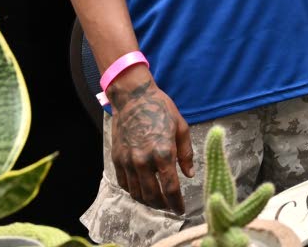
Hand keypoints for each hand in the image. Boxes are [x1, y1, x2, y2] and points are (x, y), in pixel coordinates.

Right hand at [108, 66, 193, 213]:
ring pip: (136, 193)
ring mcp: (127, 161)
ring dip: (147, 201)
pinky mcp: (117, 159)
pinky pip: (124, 183)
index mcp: (163, 153)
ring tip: (157, 201)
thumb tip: (190, 174)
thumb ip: (186, 154)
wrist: (133, 97)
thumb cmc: (160, 109)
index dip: (177, 203)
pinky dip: (133, 191)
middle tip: (170, 207)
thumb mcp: (181, 128)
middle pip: (152, 196)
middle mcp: (143, 160)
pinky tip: (142, 190)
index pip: (170, 188)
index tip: (181, 210)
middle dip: (163, 206)